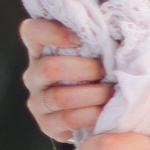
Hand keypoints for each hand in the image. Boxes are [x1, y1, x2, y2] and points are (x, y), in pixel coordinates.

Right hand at [21, 18, 116, 141]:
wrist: (106, 113)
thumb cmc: (104, 76)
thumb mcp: (101, 54)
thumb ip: (101, 39)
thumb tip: (117, 25)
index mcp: (43, 50)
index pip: (32, 31)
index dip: (51, 32)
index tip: (79, 38)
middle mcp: (35, 75)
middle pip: (49, 67)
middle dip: (85, 69)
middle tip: (105, 72)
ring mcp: (38, 101)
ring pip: (60, 97)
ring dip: (92, 94)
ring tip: (110, 92)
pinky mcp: (47, 124)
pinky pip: (67, 119)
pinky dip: (91, 114)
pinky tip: (104, 111)